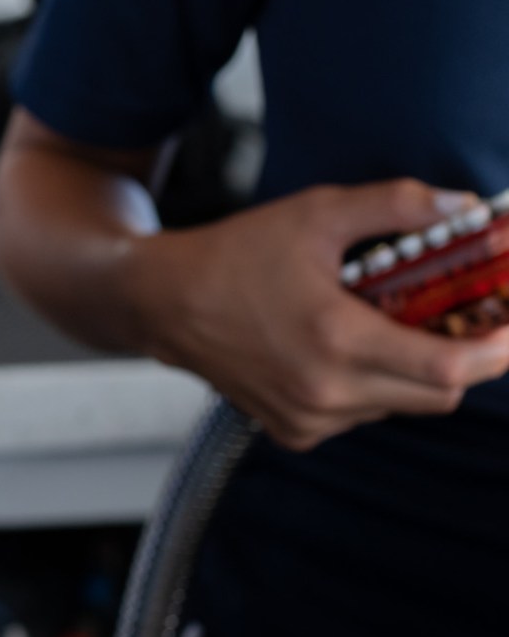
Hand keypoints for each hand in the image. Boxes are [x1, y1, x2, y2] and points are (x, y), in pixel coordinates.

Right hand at [130, 179, 508, 450]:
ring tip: (392, 323)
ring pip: (403, 405)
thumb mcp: (317, 213)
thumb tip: (465, 208)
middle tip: (470, 317)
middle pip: (439, 394)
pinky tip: (344, 348)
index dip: (499, 349)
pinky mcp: (294, 431)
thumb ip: (397, 206)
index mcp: (336, 338)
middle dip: (465, 356)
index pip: (450, 368)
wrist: (160, 302)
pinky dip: (374, 385)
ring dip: (415, 369)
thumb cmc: (233, 255)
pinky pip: (363, 414)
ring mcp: (309, 417)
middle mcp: (325, 390)